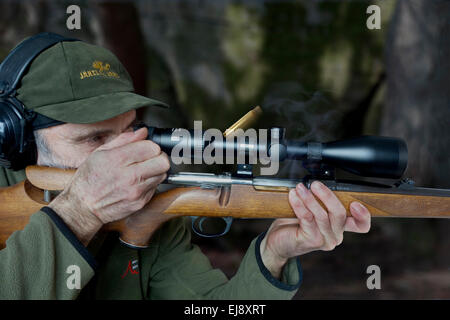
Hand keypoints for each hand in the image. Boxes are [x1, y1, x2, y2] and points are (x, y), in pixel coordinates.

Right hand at [49, 127, 169, 244]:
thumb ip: (124, 140)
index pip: (152, 147)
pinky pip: (155, 188)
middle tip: (151, 158)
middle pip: (163, 162)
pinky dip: (150, 183)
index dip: (151, 146)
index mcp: (118, 160)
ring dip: (156, 170)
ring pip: (162, 175)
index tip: (146, 148)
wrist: (83, 207)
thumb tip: (142, 132)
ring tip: (143, 170)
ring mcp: (136, 191)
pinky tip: (138, 182)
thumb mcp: (100, 152)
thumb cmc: (89, 179)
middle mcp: (129, 176)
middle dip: (159, 157)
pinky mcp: (140, 202)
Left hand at [260, 181, 370, 277]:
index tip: (356, 203)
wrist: (278, 242)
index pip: (361, 225)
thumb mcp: (312, 210)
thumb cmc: (294, 224)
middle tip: (315, 184)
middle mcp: (335, 235)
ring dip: (310, 199)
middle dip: (327, 196)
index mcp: (340, 227)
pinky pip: (307, 218)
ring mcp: (324, 240)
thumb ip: (321, 201)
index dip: (363, 215)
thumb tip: (319, 184)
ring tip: (300, 188)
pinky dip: (300, 205)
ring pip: (322, 215)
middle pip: (339, 214)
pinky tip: (293, 197)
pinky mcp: (311, 240)